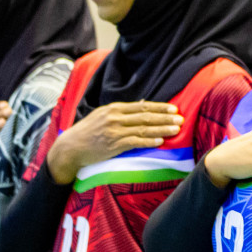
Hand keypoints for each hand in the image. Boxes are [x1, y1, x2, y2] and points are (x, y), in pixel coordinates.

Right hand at [47, 102, 183, 184]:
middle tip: (181, 118)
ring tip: (176, 129)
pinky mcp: (113, 145)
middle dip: (165, 118)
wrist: (70, 147)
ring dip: (162, 129)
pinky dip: (149, 142)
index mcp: (114, 109)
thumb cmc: (88, 132)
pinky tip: (160, 141)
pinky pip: (135, 142)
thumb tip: (143, 104)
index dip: (159, 108)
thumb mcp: (103, 116)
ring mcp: (114, 131)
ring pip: (143, 129)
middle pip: (145, 116)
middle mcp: (115, 118)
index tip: (174, 109)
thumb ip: (122, 112)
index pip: (142, 106)